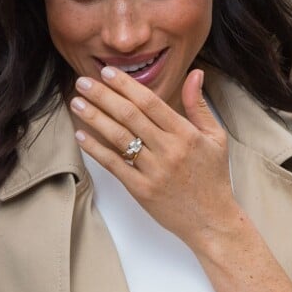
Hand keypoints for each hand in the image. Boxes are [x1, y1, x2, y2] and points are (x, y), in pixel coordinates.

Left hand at [70, 67, 238, 250]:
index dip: (126, 85)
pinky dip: (95, 149)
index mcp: (185, 133)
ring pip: (118, 138)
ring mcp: (153, 171)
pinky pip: (114, 165)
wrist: (212, 220)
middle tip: (82, 81)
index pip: (150, 102)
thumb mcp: (215, 136)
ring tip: (76, 103)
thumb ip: (199, 104)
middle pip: (129, 116)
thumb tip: (195, 73)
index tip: (107, 72)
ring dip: (94, 118)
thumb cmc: (213, 176)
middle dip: (102, 95)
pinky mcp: (141, 190)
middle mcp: (168, 150)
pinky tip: (81, 135)